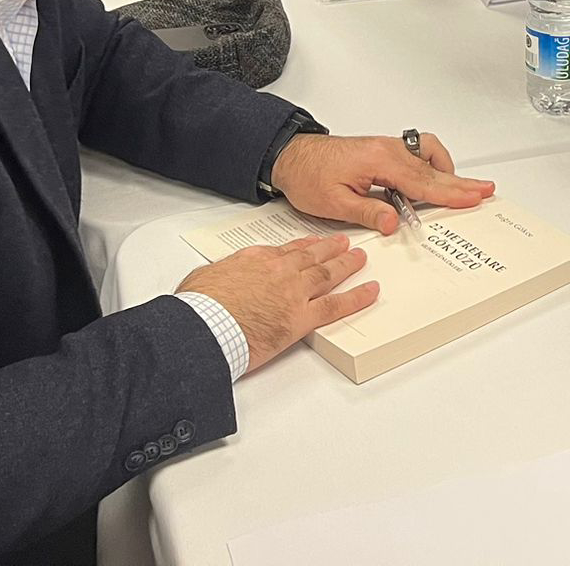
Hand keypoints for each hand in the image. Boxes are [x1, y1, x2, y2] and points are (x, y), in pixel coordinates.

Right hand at [176, 234, 375, 374]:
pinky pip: (336, 306)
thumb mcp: (203, 278)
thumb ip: (220, 276)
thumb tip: (217, 281)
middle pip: (311, 257)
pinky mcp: (301, 317)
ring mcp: (293, 292)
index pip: (285, 250)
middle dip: (330, 249)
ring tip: (360, 258)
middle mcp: (279, 271)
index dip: (303, 246)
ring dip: (347, 264)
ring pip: (328, 274)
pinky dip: (357, 298)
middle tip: (344, 243)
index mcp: (255, 260)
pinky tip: (370, 292)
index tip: (312, 243)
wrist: (205, 326)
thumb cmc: (199, 307)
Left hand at [271, 131, 495, 236]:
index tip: (473, 196)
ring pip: (428, 157)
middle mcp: (388, 150)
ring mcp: (387, 148)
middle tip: (484, 189)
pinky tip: (431, 181)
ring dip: (446, 172)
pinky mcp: (383, 151)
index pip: (423, 182)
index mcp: (380, 161)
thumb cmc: (308, 174)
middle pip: (434, 168)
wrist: (291, 155)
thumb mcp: (334, 202)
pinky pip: (416, 156)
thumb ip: (368, 211)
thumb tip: (393, 222)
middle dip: (461, 181)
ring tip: (459, 190)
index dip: (451, 192)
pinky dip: (430, 167)